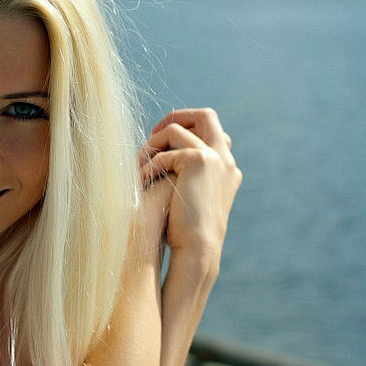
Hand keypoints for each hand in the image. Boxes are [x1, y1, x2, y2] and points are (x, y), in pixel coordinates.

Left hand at [141, 108, 241, 270]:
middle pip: (205, 116)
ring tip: (139, 166)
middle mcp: (226, 159)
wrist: (198, 249)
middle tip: (152, 134)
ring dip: (152, 145)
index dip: (188, 127)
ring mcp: (215, 157)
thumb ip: (183, 174)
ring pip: (176, 129)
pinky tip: (142, 181)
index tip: (163, 140)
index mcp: (226, 168)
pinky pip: (165, 152)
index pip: (212, 131)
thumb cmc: (186, 230)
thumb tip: (159, 157)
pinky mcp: (199, 160)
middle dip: (175, 118)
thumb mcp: (189, 195)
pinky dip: (149, 165)